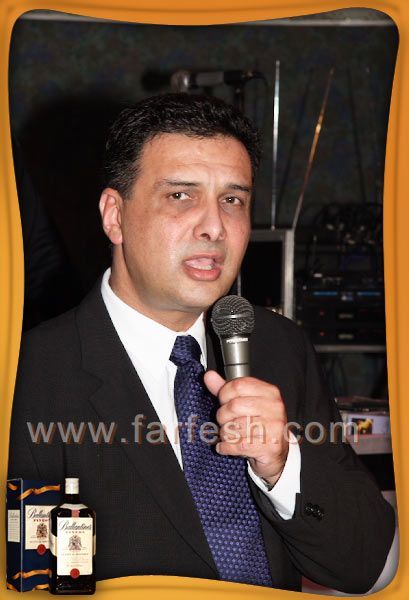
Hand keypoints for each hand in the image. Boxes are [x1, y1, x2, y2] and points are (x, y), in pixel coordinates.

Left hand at [204, 370, 288, 486]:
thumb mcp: (245, 403)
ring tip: (230, 435)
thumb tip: (209, 376)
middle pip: (234, 406)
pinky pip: (237, 445)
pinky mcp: (270, 446)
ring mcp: (274, 427)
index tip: (224, 403)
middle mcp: (274, 407)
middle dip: (223, 416)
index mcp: (269, 392)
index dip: (224, 395)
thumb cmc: (260, 424)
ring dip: (225, 434)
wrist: (277, 452)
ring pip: (234, 427)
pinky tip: (227, 446)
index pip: (238, 385)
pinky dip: (226, 447)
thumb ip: (226, 390)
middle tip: (226, 422)